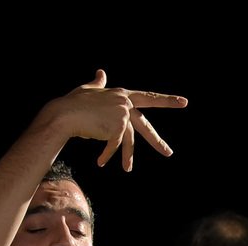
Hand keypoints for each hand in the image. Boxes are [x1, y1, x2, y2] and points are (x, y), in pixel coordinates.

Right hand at [45, 69, 188, 171]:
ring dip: (127, 156)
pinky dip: (107, 154)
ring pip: (128, 140)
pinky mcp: (116, 128)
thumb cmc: (74, 102)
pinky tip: (101, 162)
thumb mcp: (89, 90)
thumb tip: (101, 73)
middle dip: (157, 141)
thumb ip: (99, 84)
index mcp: (122, 94)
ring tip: (128, 169)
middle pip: (144, 126)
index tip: (183, 102)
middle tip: (169, 153)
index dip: (166, 100)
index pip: (149, 98)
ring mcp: (122, 116)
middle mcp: (125, 104)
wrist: (64, 114)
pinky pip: (114, 146)